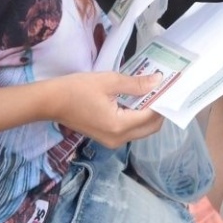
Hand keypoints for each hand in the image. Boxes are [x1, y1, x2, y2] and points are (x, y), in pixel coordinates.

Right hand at [48, 71, 165, 148]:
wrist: (51, 102)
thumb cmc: (77, 89)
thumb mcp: (109, 81)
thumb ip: (136, 84)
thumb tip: (159, 81)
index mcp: (120, 126)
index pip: (152, 116)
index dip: (163, 102)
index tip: (171, 87)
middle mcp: (119, 138)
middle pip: (150, 128)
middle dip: (159, 110)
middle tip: (163, 90)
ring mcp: (112, 141)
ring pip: (141, 130)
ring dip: (148, 113)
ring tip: (152, 92)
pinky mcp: (106, 137)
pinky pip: (130, 129)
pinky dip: (137, 116)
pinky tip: (137, 100)